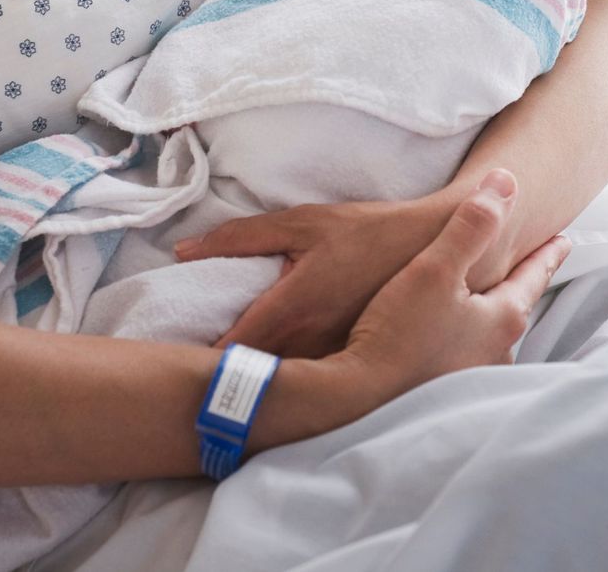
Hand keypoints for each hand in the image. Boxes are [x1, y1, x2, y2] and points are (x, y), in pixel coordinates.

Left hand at [174, 191, 463, 357]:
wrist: (434, 248)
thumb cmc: (364, 231)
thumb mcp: (300, 221)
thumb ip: (238, 237)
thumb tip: (182, 252)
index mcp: (291, 310)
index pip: (230, 352)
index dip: (197, 364)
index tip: (173, 363)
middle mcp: (310, 345)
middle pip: (252, 377)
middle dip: (219, 379)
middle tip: (187, 374)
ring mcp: (333, 361)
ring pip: (281, 386)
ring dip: (253, 385)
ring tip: (219, 382)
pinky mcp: (351, 365)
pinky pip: (310, 384)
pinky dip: (286, 384)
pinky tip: (269, 381)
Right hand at [337, 170, 570, 402]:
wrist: (360, 395)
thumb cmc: (399, 331)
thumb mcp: (435, 268)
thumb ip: (471, 226)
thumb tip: (507, 182)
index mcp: (503, 318)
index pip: (534, 276)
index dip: (547, 253)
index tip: (564, 239)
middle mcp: (497, 351)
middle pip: (514, 306)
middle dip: (519, 286)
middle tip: (528, 268)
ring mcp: (473, 376)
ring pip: (490, 335)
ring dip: (490, 317)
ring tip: (487, 304)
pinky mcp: (446, 392)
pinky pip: (464, 355)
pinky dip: (464, 340)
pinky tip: (449, 341)